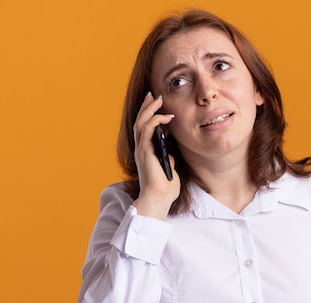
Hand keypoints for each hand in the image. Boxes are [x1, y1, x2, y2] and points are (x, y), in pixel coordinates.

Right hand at [132, 92, 179, 218]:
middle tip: (154, 95)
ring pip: (141, 122)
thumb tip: (169, 151)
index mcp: (145, 152)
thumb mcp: (169, 168)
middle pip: (140, 121)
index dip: (148, 114)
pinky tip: (166, 116)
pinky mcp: (145, 151)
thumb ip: (167, 158)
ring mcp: (141, 149)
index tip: (156, 103)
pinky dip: (156, 120)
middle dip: (147, 106)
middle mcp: (140, 148)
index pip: (144, 128)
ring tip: (158, 98)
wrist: (159, 199)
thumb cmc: (165, 188)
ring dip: (150, 109)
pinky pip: (148, 130)